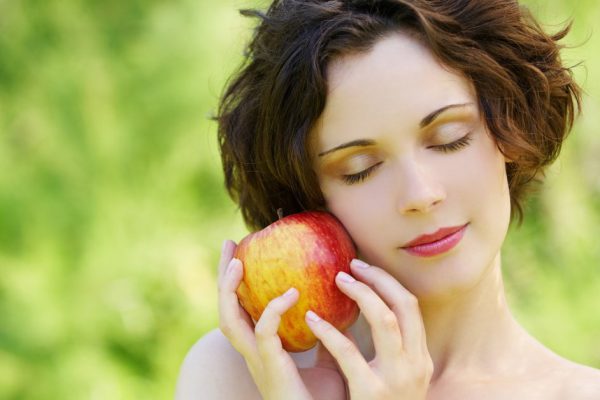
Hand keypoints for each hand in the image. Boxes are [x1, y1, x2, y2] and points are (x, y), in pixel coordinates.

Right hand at [217, 239, 346, 399]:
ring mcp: (258, 361)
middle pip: (225, 309)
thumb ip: (325, 338)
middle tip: (229, 245)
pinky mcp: (272, 369)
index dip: (236, 283)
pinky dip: (273, 311)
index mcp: (262, 349)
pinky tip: (291, 293)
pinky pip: (265, 335)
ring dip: (230, 290)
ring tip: (238, 262)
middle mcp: (253, 353)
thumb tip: (339, 310)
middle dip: (223, 277)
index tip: (240, 252)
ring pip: (230, 321)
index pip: (241, 310)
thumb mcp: (325, 361)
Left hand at [305, 259, 433, 399]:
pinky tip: (311, 319)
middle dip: (379, 279)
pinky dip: (330, 331)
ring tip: (337, 280)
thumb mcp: (392, 380)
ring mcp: (397, 379)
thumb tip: (354, 316)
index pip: (412, 307)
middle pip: (404, 304)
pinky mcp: (372, 392)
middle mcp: (416, 364)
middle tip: (351, 265)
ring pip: (385, 320)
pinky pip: (349, 353)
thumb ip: (381, 352)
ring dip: (361, 294)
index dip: (389, 282)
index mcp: (420, 358)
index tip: (366, 268)